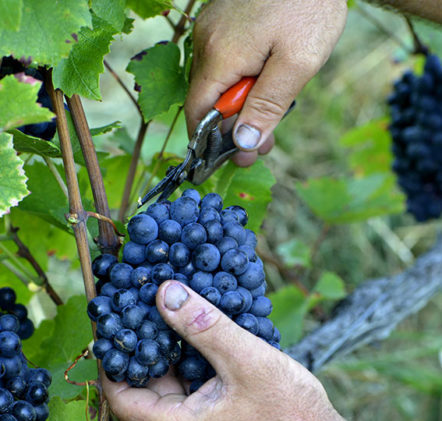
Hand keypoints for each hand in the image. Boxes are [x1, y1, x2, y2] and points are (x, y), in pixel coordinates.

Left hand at [103, 281, 343, 420]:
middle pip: (144, 379)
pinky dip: (189, 345)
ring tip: (166, 301)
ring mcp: (199, 411)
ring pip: (169, 372)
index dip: (111, 357)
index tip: (111, 319)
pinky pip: (191, 370)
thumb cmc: (290, 412)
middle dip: (141, 338)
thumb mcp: (247, 362)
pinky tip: (195, 318)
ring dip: (166, 339)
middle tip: (140, 299)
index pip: (122, 395)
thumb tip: (167, 292)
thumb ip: (206, 328)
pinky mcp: (215, 400)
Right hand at [184, 0, 346, 166]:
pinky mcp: (223, 22)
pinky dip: (242, 81)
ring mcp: (212, 29)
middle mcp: (207, 41)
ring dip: (241, 104)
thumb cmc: (310, 6)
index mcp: (220, 54)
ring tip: (271, 117)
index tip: (230, 158)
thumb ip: (268, 104)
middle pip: (208, 100)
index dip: (209, 141)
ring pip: (218, 83)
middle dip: (235, 126)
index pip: (198, 111)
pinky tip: (264, 83)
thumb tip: (242, 142)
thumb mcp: (298, 62)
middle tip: (262, 145)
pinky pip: (225, 63)